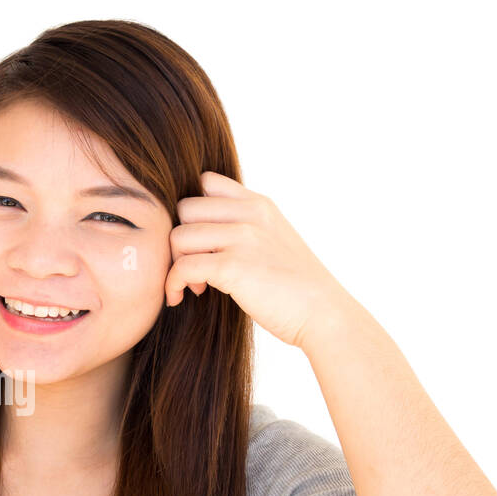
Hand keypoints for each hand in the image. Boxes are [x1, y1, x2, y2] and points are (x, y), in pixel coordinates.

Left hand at [164, 171, 348, 349]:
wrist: (323, 314)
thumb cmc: (296, 285)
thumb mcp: (275, 239)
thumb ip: (247, 226)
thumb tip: (205, 230)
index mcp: (260, 204)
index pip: (207, 182)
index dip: (194, 211)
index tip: (200, 240)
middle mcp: (250, 215)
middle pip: (185, 209)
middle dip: (180, 239)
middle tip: (193, 267)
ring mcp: (242, 239)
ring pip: (178, 236)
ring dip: (175, 263)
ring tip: (194, 285)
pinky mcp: (233, 267)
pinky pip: (182, 267)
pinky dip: (173, 284)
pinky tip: (179, 296)